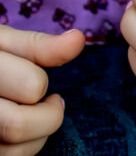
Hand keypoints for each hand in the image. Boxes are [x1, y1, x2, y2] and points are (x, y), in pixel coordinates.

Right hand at [0, 26, 83, 154]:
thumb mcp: (1, 41)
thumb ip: (39, 45)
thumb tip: (79, 40)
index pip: (31, 86)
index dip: (41, 84)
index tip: (40, 82)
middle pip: (20, 125)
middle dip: (48, 117)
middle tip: (51, 104)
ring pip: (13, 151)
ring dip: (37, 138)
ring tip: (33, 118)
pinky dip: (21, 152)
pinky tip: (15, 135)